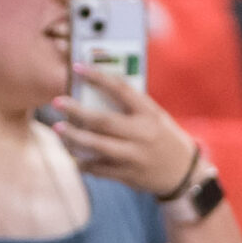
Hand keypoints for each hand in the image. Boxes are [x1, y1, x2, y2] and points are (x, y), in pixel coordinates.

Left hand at [52, 65, 199, 197]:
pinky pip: (98, 168)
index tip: (77, 67)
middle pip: (103, 121)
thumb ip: (130, 107)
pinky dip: (83, 162)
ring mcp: (135, 156)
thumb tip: (93, 91)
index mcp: (150, 114)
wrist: (185, 173)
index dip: (98, 77)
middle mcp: (143, 134)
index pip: (122, 89)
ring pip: (97, 145)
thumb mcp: (155, 117)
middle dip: (77, 111)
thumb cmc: (162, 138)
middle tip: (56, 102)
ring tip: (57, 129)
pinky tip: (73, 156)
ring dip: (73, 138)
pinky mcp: (128, 175)